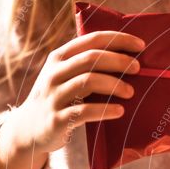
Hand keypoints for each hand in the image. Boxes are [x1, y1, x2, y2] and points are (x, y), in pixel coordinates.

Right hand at [0, 30, 143, 168]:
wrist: (29, 130)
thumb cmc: (58, 99)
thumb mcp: (64, 76)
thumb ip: (86, 66)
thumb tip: (128, 59)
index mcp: (59, 58)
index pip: (91, 40)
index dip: (118, 39)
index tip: (140, 45)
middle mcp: (54, 73)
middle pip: (91, 58)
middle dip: (118, 60)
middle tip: (138, 68)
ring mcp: (54, 96)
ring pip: (88, 81)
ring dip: (114, 84)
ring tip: (130, 92)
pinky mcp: (57, 119)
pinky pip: (84, 112)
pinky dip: (105, 110)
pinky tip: (119, 111)